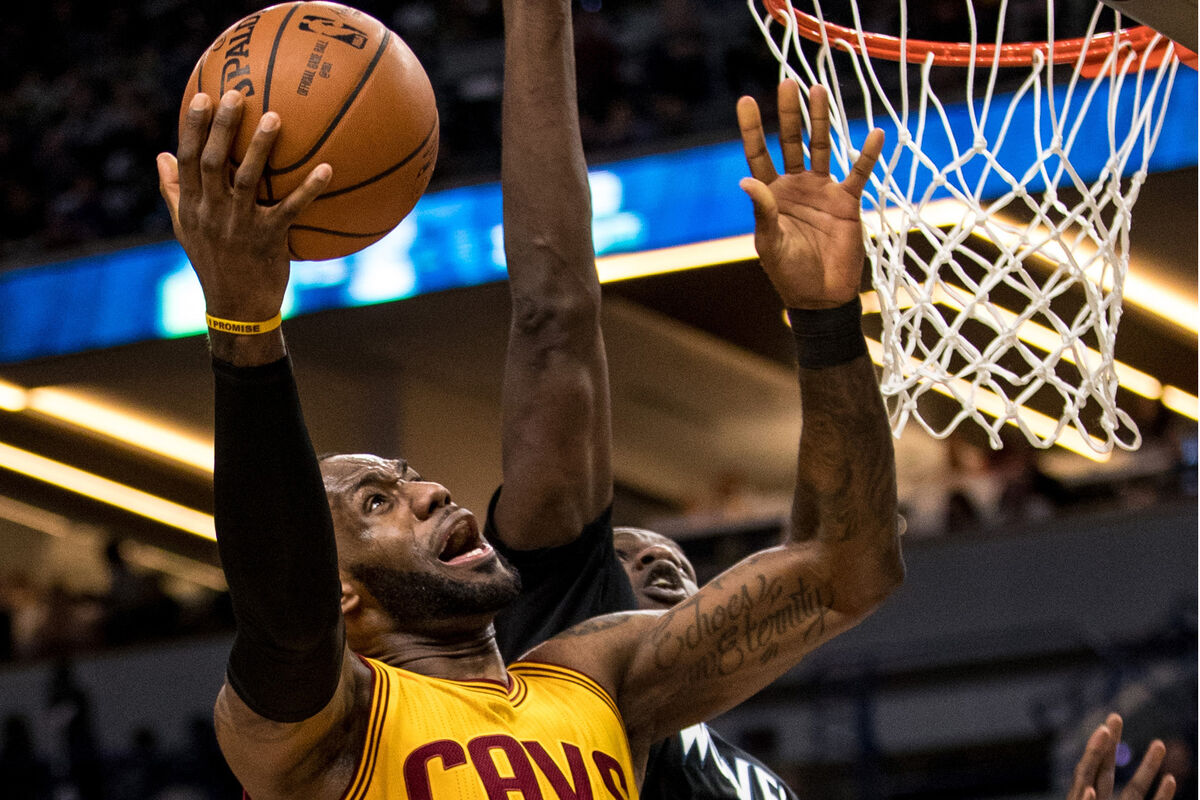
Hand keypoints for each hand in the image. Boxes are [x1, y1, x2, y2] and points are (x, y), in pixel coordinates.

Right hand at [156, 90, 330, 321]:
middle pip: (213, 162)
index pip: (188, 159)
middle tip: (236, 94)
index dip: (193, 128)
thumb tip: (161, 154)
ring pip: (248, 180)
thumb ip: (174, 191)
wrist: (236, 307)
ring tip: (275, 117)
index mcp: (193, 206)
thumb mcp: (186, 229)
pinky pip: (290, 210)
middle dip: (222, 127)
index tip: (201, 97)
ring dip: (260, 148)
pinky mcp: (268, 240)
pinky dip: (308, 190)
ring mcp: (239, 226)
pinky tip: (327, 170)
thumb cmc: (213, 262)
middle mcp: (212, 213)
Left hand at [737, 80, 883, 308]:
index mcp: (771, 195)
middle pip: (790, 142)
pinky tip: (876, 133)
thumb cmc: (789, 274)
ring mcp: (822, 191)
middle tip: (788, 83)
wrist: (821, 297)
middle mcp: (795, 187)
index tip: (746, 100)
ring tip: (819, 90)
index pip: (758, 155)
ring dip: (820, 120)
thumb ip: (763, 212)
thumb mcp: (771, 243)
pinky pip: (859, 173)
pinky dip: (868, 155)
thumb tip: (746, 180)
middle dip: (788, 114)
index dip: (752, 129)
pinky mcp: (847, 202)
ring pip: (821, 148)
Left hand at [1068, 713, 1176, 799]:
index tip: (1104, 729)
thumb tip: (1089, 789)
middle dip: (1111, 744)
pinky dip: (1162, 796)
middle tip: (1114, 716)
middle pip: (1105, 770)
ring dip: (1148, 766)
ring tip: (1160, 744)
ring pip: (1136, 789)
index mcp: (1080, 799)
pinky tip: (1170, 779)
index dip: (1094, 750)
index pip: (1086, 771)